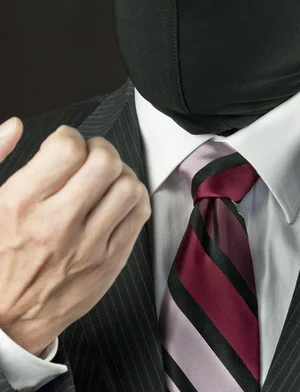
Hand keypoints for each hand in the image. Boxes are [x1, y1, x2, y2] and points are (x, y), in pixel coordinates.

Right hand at [0, 117, 150, 356]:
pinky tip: (116, 200)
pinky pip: (139, 215)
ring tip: (105, 179)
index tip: (64, 146)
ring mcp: (87, 246)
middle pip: (105, 162)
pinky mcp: (109, 263)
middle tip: (89, 157)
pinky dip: (133, 198)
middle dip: (99, 149)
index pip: (67, 148)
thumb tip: (15, 126)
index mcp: (21, 204)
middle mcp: (56, 225)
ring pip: (128, 186)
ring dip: (120, 173)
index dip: (69, 137)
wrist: (4, 321)